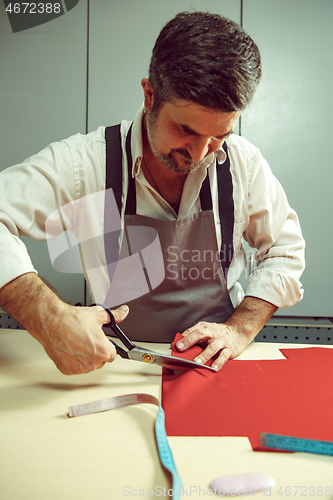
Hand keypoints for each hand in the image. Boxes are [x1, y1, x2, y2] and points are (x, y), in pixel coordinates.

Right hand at [0, 273, 130, 374]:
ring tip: (77, 343)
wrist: (51, 322)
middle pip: (100, 361)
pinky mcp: (67, 370)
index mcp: (103, 351)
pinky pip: (75, 368)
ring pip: (88, 365)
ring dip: (85, 357)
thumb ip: (114, 316)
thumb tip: (123, 312)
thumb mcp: (98, 315)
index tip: (100, 341)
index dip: (106, 346)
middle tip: (87, 340)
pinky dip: (73, 361)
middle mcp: (92, 363)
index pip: (112, 354)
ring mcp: (79, 368)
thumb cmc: (72, 319)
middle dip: (96, 352)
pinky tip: (70, 349)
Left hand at [175, 297, 277, 370]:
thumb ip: (194, 336)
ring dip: (204, 355)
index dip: (183, 337)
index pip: (192, 331)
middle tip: (181, 348)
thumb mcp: (206, 330)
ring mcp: (221, 341)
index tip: (175, 345)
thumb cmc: (219, 333)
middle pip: (200, 334)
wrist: (239, 331)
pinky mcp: (229, 349)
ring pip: (212, 347)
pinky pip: (224, 356)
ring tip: (197, 362)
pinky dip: (218, 362)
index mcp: (205, 328)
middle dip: (189, 341)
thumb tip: (178, 345)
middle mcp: (212, 333)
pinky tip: (214, 368)